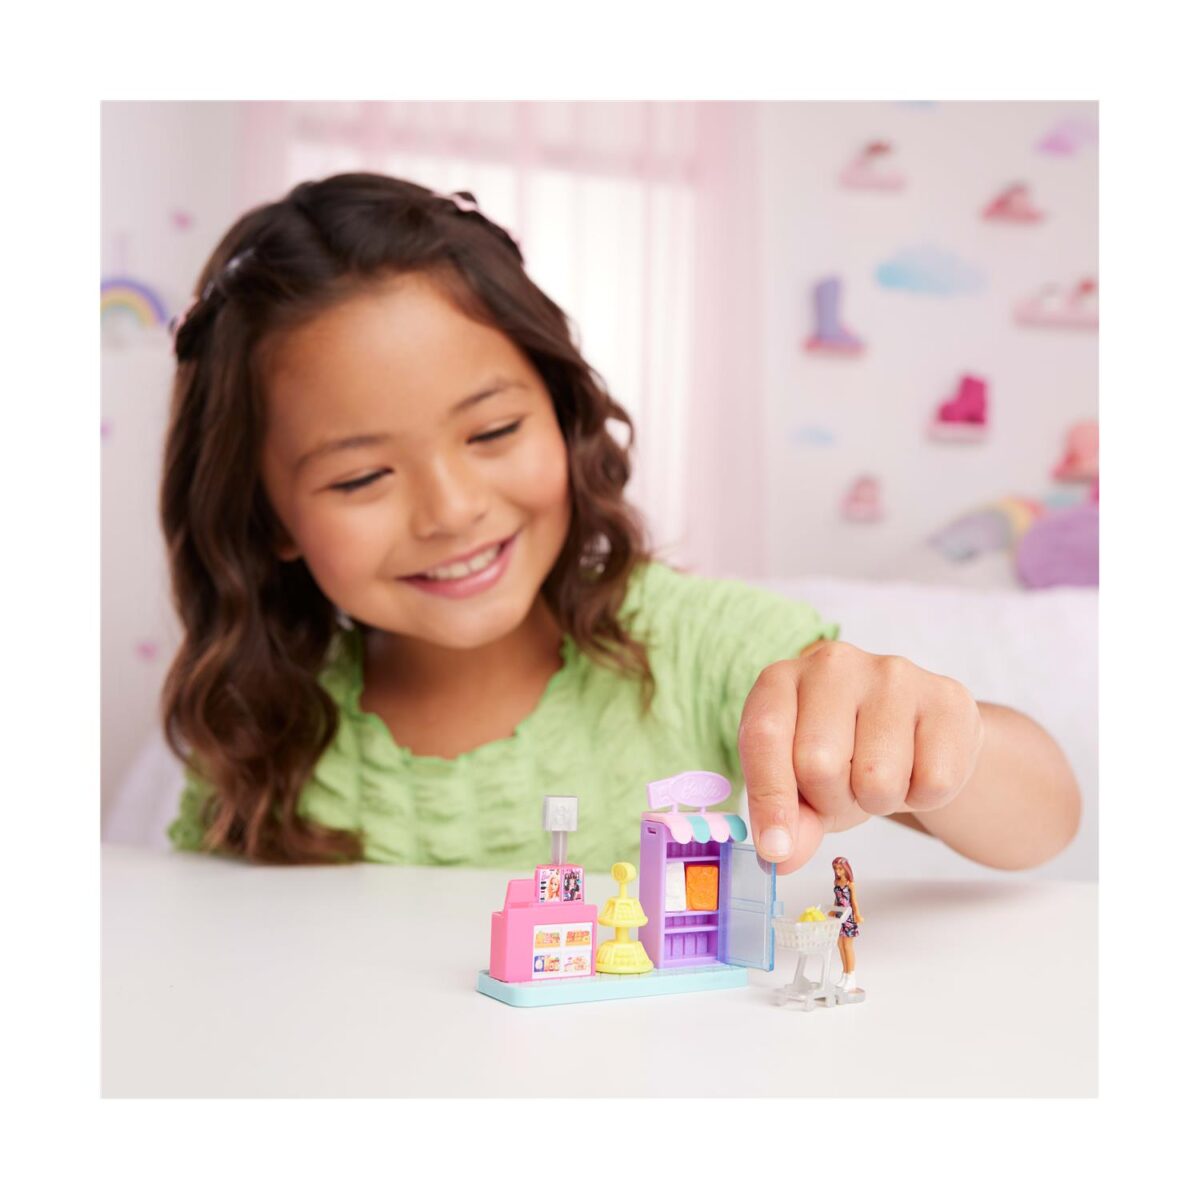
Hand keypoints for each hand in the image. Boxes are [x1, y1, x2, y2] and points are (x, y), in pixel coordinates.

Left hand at [738, 640, 983, 872]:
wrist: (920, 735)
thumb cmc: (847, 756)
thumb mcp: (803, 789)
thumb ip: (788, 820)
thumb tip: (780, 855)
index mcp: (782, 681)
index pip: (764, 736)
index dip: (768, 798)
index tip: (775, 847)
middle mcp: (833, 664)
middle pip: (818, 764)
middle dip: (831, 800)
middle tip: (845, 790)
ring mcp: (893, 673)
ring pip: (877, 778)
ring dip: (878, 801)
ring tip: (880, 775)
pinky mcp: (947, 697)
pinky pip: (933, 781)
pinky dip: (924, 796)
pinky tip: (917, 767)